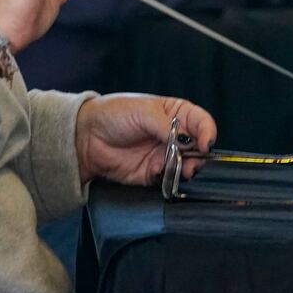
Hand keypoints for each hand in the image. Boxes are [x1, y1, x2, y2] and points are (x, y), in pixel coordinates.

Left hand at [75, 94, 215, 186]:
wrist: (84, 137)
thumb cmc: (115, 114)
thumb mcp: (144, 111)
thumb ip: (168, 126)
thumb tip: (188, 140)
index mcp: (177, 114)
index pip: (201, 122)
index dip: (207, 132)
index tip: (205, 144)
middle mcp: (174, 135)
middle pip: (197, 147)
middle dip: (199, 155)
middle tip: (193, 161)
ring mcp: (163, 155)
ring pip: (186, 165)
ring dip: (187, 169)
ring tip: (181, 170)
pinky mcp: (151, 174)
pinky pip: (168, 180)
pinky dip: (170, 181)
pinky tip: (164, 176)